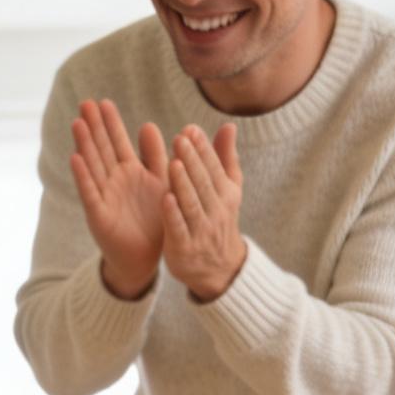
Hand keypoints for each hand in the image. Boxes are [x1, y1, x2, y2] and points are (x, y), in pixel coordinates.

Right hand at [69, 99, 167, 299]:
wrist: (144, 257)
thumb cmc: (153, 220)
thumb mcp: (160, 182)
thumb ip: (155, 156)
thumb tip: (147, 125)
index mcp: (130, 172)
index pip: (117, 142)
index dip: (110, 123)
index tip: (103, 102)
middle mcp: (113, 181)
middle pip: (102, 148)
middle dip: (94, 126)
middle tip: (85, 103)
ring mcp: (104, 196)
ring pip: (93, 165)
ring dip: (85, 144)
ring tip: (78, 123)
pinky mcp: (99, 215)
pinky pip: (90, 192)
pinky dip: (83, 176)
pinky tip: (76, 158)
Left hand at [163, 124, 247, 301]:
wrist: (219, 268)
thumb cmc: (218, 219)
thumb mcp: (227, 190)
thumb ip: (224, 158)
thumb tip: (229, 125)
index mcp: (226, 193)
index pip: (214, 167)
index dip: (203, 149)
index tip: (191, 130)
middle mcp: (216, 210)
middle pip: (203, 182)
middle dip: (192, 160)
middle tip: (180, 139)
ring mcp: (201, 230)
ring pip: (192, 203)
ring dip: (183, 183)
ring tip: (174, 163)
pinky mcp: (185, 247)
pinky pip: (179, 228)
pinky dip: (173, 214)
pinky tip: (165, 198)